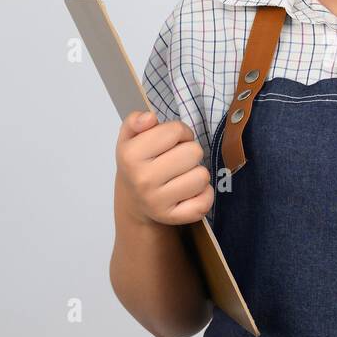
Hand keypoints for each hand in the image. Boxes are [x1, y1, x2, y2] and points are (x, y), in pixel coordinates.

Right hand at [115, 111, 214, 225]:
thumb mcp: (130, 138)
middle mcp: (143, 179)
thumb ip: (136, 120)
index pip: (177, 130)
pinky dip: (204, 194)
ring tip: (182, 175)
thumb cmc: (138, 163)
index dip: (179, 132)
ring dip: (196, 173)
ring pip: (202, 175)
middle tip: (177, 159)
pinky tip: (190, 192)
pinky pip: (205, 201)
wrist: (134, 201)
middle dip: (189, 151)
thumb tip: (149, 118)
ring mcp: (158, 201)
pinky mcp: (174, 218)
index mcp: (131, 156)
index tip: (171, 142)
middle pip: (194, 151)